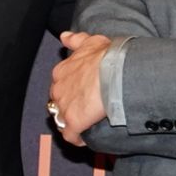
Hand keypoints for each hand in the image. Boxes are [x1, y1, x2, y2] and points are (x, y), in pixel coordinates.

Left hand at [48, 31, 112, 146]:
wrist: (117, 73)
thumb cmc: (107, 56)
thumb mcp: (92, 42)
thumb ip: (77, 40)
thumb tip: (64, 36)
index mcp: (61, 72)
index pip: (60, 84)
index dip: (70, 90)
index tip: (81, 93)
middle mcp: (58, 89)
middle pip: (58, 102)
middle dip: (68, 107)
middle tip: (85, 110)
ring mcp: (63, 107)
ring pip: (61, 119)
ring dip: (71, 123)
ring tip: (85, 125)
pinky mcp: (72, 123)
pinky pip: (70, 135)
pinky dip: (77, 138)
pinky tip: (86, 139)